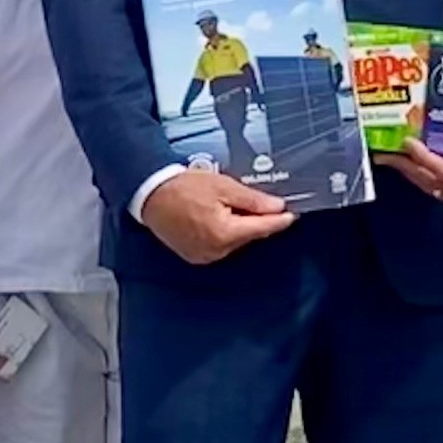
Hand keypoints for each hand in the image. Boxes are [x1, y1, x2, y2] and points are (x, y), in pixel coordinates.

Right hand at [142, 166, 295, 267]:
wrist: (150, 194)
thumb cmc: (184, 187)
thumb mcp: (223, 186)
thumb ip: (252, 200)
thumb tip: (277, 207)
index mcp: (225, 234)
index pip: (261, 228)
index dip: (279, 221)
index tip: (293, 214)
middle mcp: (216, 251)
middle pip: (248, 235)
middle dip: (257, 220)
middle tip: (263, 202)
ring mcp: (204, 256)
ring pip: (234, 242)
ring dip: (240, 227)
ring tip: (232, 205)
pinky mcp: (195, 256)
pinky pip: (219, 245)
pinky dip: (225, 233)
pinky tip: (220, 217)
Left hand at [382, 113, 442, 214]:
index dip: (424, 157)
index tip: (409, 142)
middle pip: (431, 181)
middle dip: (407, 166)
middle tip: (386, 151)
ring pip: (430, 188)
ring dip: (409, 172)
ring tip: (390, 158)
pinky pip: (436, 192)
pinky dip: (420, 178)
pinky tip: (409, 166)